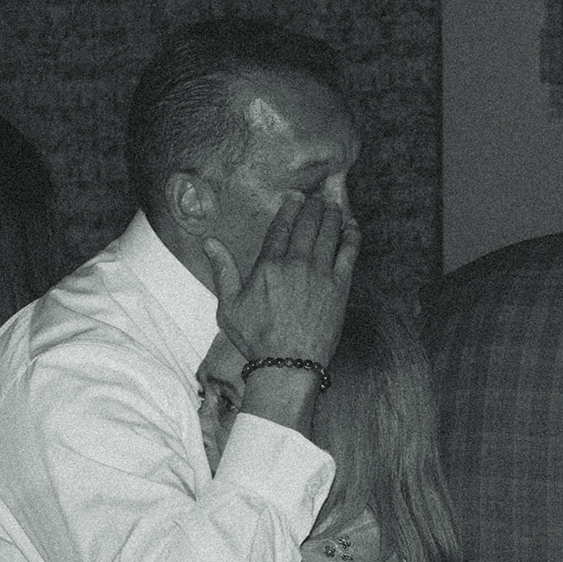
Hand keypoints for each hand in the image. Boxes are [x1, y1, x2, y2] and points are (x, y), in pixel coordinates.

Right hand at [204, 193, 360, 367]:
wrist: (289, 363)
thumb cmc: (256, 340)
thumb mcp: (228, 307)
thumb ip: (223, 271)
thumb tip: (210, 243)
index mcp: (268, 266)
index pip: (281, 227)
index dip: (290, 208)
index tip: (295, 198)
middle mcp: (296, 263)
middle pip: (308, 224)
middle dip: (313, 207)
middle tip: (317, 198)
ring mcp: (320, 274)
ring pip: (329, 233)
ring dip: (332, 215)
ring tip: (333, 207)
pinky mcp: (340, 287)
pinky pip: (349, 252)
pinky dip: (351, 236)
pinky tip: (352, 227)